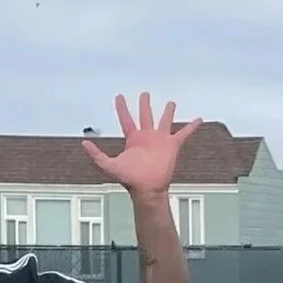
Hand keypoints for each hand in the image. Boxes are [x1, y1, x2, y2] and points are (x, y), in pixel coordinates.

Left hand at [86, 92, 202, 194]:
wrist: (148, 188)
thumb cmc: (130, 179)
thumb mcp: (110, 165)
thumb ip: (97, 155)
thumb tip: (84, 143)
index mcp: (133, 139)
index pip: (126, 119)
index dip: (122, 107)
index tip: (119, 96)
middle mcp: (147, 137)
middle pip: (145, 115)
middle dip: (144, 104)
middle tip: (144, 94)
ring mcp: (160, 140)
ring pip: (165, 121)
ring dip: (168, 112)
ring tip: (171, 103)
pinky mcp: (172, 146)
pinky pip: (184, 133)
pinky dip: (191, 127)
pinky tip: (198, 120)